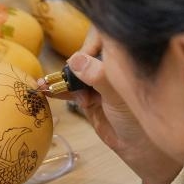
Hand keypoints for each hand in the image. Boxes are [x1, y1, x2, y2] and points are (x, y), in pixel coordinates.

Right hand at [55, 28, 181, 183]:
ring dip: (60, 77)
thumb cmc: (139, 117)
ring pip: (74, 72)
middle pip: (85, 52)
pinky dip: (57, 88)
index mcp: (123, 59)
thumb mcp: (119, 95)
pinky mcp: (87, 96)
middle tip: (70, 78)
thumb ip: (99, 76)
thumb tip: (76, 60)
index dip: (92, 42)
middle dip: (74, 65)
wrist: (138, 147)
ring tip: (45, 83)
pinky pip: (69, 88)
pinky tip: (44, 89)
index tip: (86, 58)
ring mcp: (97, 81)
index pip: (105, 36)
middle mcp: (110, 66)